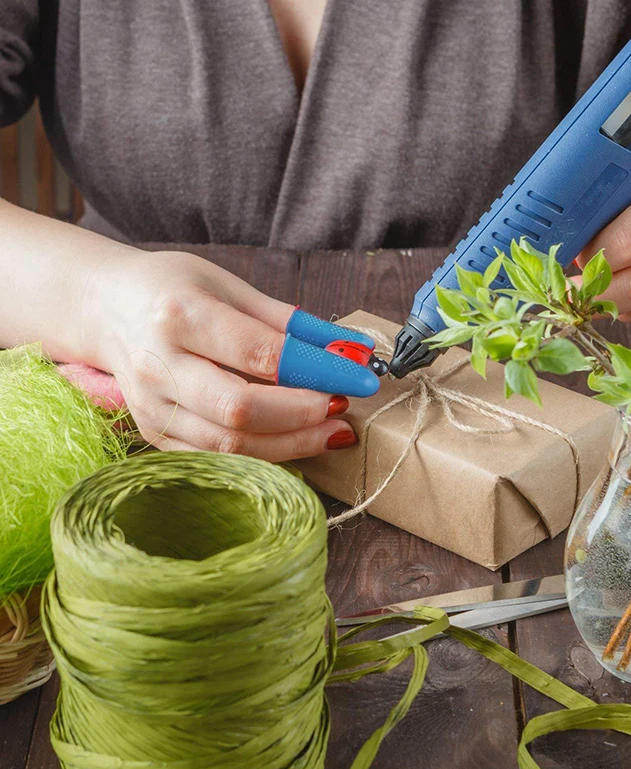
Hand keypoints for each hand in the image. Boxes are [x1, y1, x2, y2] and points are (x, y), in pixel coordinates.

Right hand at [80, 249, 357, 459]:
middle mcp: (159, 366)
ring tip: (333, 428)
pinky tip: (297, 440)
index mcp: (180, 316)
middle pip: (242, 409)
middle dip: (305, 414)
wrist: (105, 309)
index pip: (261, 354)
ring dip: (293, 443)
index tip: (362, 377)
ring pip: (231, 445)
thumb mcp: (229, 286)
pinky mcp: (153, 435)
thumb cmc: (173, 290)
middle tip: (344, 405)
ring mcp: (152, 408)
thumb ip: (289, 322)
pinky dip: (265, 453)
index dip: (319, 370)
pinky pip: (217, 458)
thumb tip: (351, 348)